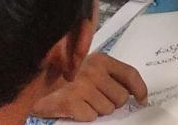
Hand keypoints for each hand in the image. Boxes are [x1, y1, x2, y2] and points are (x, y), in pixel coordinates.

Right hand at [32, 53, 146, 120]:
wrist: (36, 83)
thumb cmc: (65, 76)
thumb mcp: (89, 67)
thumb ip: (109, 75)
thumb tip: (133, 93)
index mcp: (101, 60)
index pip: (130, 74)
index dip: (140, 89)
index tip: (142, 99)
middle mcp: (94, 71)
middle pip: (121, 98)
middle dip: (113, 103)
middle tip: (98, 99)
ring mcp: (82, 87)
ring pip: (107, 109)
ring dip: (97, 110)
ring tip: (84, 101)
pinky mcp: (71, 102)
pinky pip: (91, 117)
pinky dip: (84, 116)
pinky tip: (75, 107)